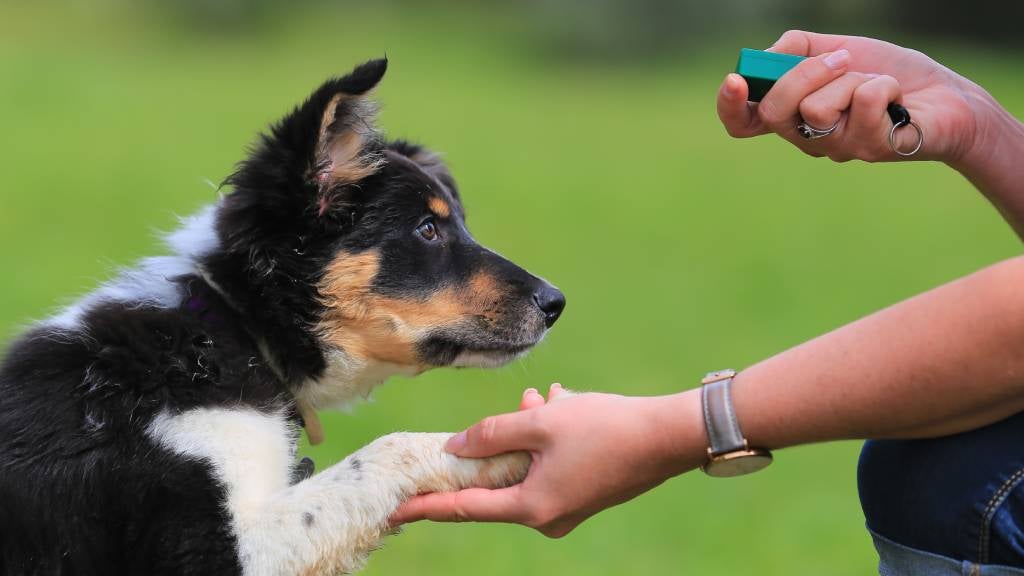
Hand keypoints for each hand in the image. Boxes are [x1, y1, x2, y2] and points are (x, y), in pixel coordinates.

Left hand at [390, 384, 705, 536]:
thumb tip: (455, 447)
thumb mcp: (541, 423)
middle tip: (506, 413)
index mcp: (531, 506)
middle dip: (495, 444)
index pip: (464, 508)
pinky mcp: (584, 493)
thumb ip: (492, 433)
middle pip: (498, 482)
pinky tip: (561, 404)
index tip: (395, 509)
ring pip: (527, 465)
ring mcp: (568, 507)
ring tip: (543, 399)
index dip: (427, 506)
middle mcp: (548, 516)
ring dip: (527, 431)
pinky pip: (550, 465)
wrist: (669, 436)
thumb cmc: (605, 427)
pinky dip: (548, 437)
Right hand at [717, 30, 986, 163]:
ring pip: (817, 108)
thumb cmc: (888, 73)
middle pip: (773, 113)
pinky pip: (862, 103)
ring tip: (875, 84)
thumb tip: (767, 58)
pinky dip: (884, 85)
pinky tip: (898, 98)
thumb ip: (796, 49)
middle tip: (841, 60)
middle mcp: (808, 138)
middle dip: (804, 74)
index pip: (743, 122)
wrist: (947, 95)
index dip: (730, 107)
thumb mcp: (837, 48)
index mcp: (792, 115)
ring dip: (852, 79)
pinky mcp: (870, 149)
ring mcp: (837, 149)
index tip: (736, 80)